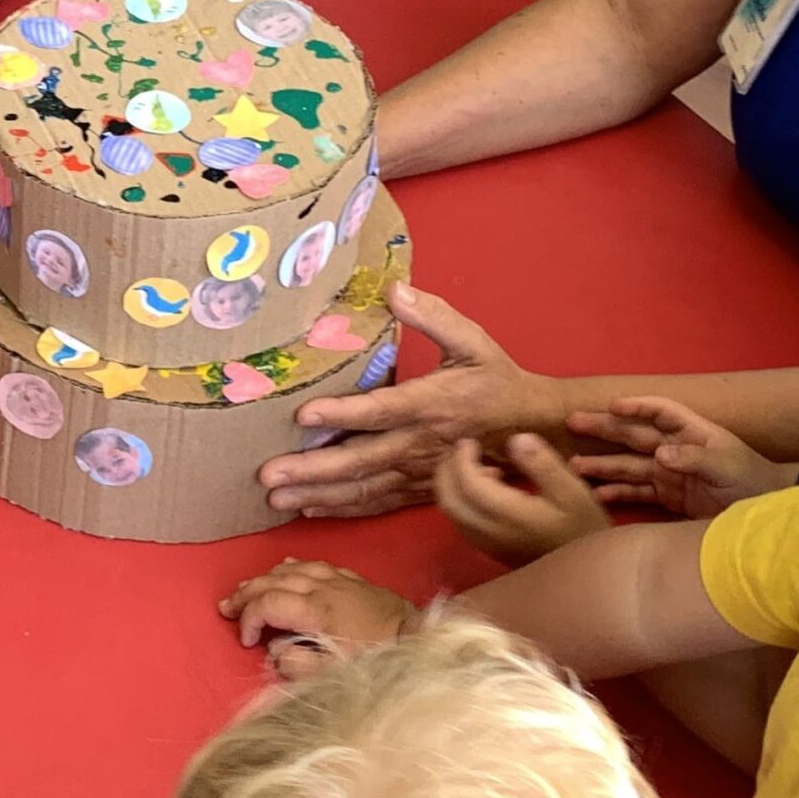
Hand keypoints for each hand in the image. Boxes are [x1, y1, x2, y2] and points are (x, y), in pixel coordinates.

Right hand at [219, 558, 416, 677]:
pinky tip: (286, 569)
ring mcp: (340, 580)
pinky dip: (293, 567)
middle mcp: (325, 588)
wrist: (417, 639)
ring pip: (292, 569)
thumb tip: (276, 652)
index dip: (249, 620)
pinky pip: (315, 564)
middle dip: (246, 594)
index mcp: (317, 611)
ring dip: (265, 578)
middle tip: (226, 608)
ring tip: (246, 589)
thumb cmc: (376, 660)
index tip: (246, 641)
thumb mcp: (335, 674)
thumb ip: (299, 664)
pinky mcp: (353, 580)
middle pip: (274, 581)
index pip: (268, 604)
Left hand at [262, 283, 562, 518]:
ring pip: (363, 488)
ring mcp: (418, 472)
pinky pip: (377, 503)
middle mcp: (420, 443)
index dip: (342, 415)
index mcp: (431, 404)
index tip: (303, 416)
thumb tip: (394, 288)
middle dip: (312, 470)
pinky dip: (343, 509)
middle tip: (268, 475)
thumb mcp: (473, 341)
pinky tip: (310, 509)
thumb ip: (433, 316)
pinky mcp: (419, 489)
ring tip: (276, 500)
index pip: (380, 411)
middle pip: (360, 461)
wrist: (531, 428)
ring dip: (318, 495)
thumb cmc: (495, 379)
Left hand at [435, 433, 609, 564]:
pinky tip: (487, 490)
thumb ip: (543, 464)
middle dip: (448, 471)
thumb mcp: (573, 491)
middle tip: (463, 450)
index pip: (468, 484)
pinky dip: (461, 500)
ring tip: (479, 466)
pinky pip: (461, 522)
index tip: (470, 441)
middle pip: (449, 500)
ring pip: (451, 513)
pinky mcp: (490, 550)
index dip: (462, 459)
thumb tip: (514, 439)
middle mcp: (490, 533)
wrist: (584, 574)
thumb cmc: (583, 528)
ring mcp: (487, 545)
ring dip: (453, 486)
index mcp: (509, 515)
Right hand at [568, 397, 791, 519]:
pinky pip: (636, 493)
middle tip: (573, 421)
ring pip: (628, 466)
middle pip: (635, 435)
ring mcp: (669, 474)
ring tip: (573, 465)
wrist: (763, 511)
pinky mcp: (667, 498)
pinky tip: (595, 493)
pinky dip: (616, 493)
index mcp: (693, 433)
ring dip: (603, 464)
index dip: (638, 406)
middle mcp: (675, 449)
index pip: (661, 411)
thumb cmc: (752, 480)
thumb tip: (660, 454)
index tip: (613, 405)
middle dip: (606, 428)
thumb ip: (695, 459)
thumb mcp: (728, 467)